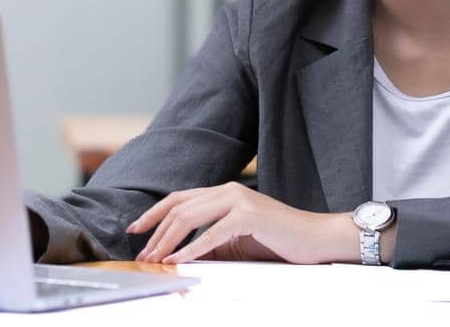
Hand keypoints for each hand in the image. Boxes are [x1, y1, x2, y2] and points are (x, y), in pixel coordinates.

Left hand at [127, 182, 357, 264]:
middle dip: (155, 231)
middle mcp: (229, 190)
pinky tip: (178, 260)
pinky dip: (192, 248)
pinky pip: (213, 232)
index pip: (179, 198)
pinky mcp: (249, 215)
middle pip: (179, 206)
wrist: (314, 239)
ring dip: (167, 240)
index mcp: (224, 193)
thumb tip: (178, 254)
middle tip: (142, 254)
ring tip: (155, 259)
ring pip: (190, 216)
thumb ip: (210, 242)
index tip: (135, 231)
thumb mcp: (236, 242)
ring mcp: (239, 200)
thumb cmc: (277, 241)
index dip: (154, 213)